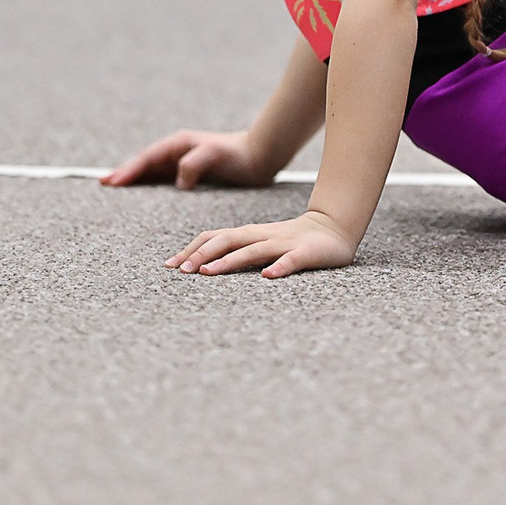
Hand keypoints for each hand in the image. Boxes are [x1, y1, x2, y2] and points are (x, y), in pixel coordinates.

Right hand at [100, 129, 275, 189]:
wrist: (258, 157)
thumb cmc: (237, 155)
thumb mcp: (216, 154)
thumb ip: (195, 163)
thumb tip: (178, 182)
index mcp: (178, 144)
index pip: (147, 158)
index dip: (129, 170)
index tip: (112, 181)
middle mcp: (176, 151)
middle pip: (143, 163)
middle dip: (124, 173)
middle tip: (103, 184)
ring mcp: (181, 162)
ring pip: (150, 171)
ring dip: (133, 179)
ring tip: (113, 188)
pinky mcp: (188, 173)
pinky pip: (162, 179)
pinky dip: (148, 185)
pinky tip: (141, 195)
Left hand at [167, 210, 358, 278]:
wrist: (335, 227)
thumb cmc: (293, 240)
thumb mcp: (260, 243)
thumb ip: (237, 251)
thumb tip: (201, 265)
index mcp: (250, 234)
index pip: (214, 237)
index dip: (192, 249)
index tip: (170, 266)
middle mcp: (263, 236)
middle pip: (227, 240)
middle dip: (202, 254)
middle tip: (181, 271)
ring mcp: (284, 244)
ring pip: (253, 250)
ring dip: (230, 260)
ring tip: (209, 273)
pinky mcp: (306, 253)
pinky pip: (291, 260)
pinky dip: (279, 267)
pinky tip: (268, 277)